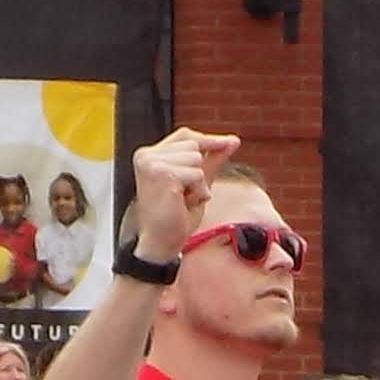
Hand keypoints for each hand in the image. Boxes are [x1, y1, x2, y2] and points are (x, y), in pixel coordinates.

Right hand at [128, 128, 231, 264]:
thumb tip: (233, 141)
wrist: (162, 242)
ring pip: (196, 159)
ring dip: (198, 182)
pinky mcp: (161, 174)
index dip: (209, 140)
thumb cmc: (174, 217)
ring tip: (182, 199)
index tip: (231, 142)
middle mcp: (147, 156)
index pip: (185, 136)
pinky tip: (184, 203)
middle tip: (184, 194)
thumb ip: (212, 159)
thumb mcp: (197, 182)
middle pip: (193, 145)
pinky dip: (197, 190)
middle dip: (199, 170)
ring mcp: (152, 164)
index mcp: (149, 155)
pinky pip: (196, 173)